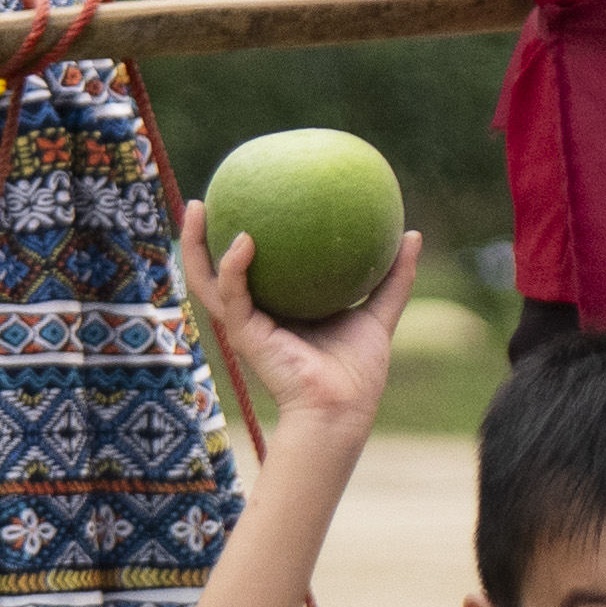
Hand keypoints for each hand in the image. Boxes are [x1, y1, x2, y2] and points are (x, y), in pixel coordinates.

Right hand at [175, 202, 419, 439]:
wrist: (344, 408)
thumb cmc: (358, 371)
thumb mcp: (378, 314)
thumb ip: (393, 276)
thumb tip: (412, 233)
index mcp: (278, 309)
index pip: (251, 270)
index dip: (240, 237)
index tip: (246, 197)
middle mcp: (255, 314)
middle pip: (215, 270)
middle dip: (200, 236)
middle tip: (205, 197)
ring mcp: (245, 324)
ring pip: (205, 281)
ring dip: (193, 244)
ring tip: (198, 205)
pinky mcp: (245, 334)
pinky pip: (233, 294)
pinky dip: (233, 267)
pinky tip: (244, 241)